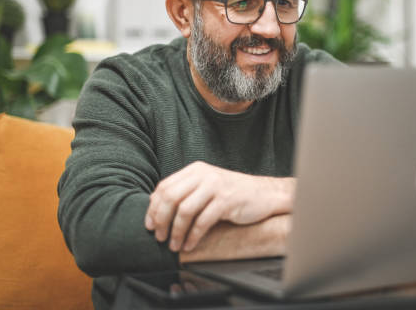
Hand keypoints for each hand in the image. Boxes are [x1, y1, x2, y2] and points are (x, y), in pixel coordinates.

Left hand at [144, 161, 294, 251]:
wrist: (265, 194)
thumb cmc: (234, 193)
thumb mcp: (207, 186)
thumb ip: (185, 191)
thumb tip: (155, 205)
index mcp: (195, 170)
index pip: (164, 187)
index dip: (153, 208)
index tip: (150, 225)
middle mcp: (204, 175)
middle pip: (171, 198)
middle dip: (161, 221)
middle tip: (160, 237)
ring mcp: (215, 187)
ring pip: (184, 211)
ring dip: (176, 232)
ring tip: (174, 245)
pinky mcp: (226, 201)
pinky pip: (202, 221)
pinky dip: (192, 236)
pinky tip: (189, 245)